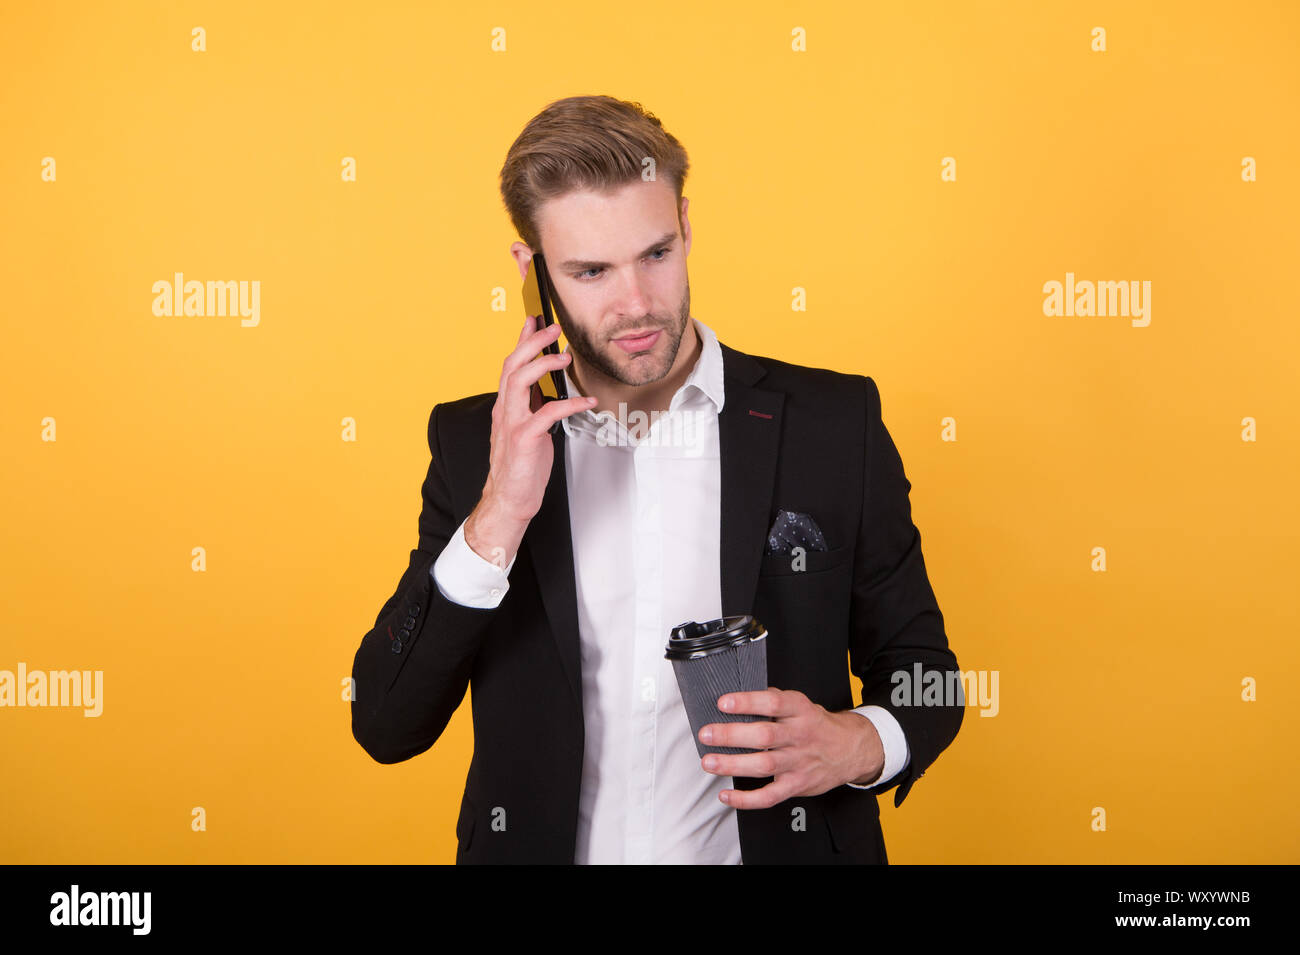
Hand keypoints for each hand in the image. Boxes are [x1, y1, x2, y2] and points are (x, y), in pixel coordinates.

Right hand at [465, 315, 595, 566]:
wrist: (509, 499)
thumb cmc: (520, 466)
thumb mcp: (525, 427)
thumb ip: (530, 405)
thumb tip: (543, 385)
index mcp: (506, 406)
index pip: (510, 364)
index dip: (521, 339)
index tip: (533, 319)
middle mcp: (505, 410)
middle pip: (511, 365)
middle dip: (531, 342)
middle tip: (552, 328)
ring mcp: (512, 424)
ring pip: (519, 381)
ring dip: (542, 364)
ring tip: (563, 356)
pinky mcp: (524, 440)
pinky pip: (546, 414)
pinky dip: (568, 404)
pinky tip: (586, 402)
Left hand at [698, 688, 884, 808]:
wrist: (850, 750)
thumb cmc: (817, 726)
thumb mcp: (801, 705)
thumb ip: (774, 700)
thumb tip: (740, 694)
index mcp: (800, 711)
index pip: (773, 703)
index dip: (748, 702)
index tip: (723, 703)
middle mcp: (799, 736)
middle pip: (765, 736)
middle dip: (732, 735)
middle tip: (707, 734)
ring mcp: (798, 762)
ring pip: (764, 766)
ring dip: (733, 765)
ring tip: (709, 762)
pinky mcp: (797, 785)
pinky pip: (770, 796)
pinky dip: (746, 799)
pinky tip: (727, 795)